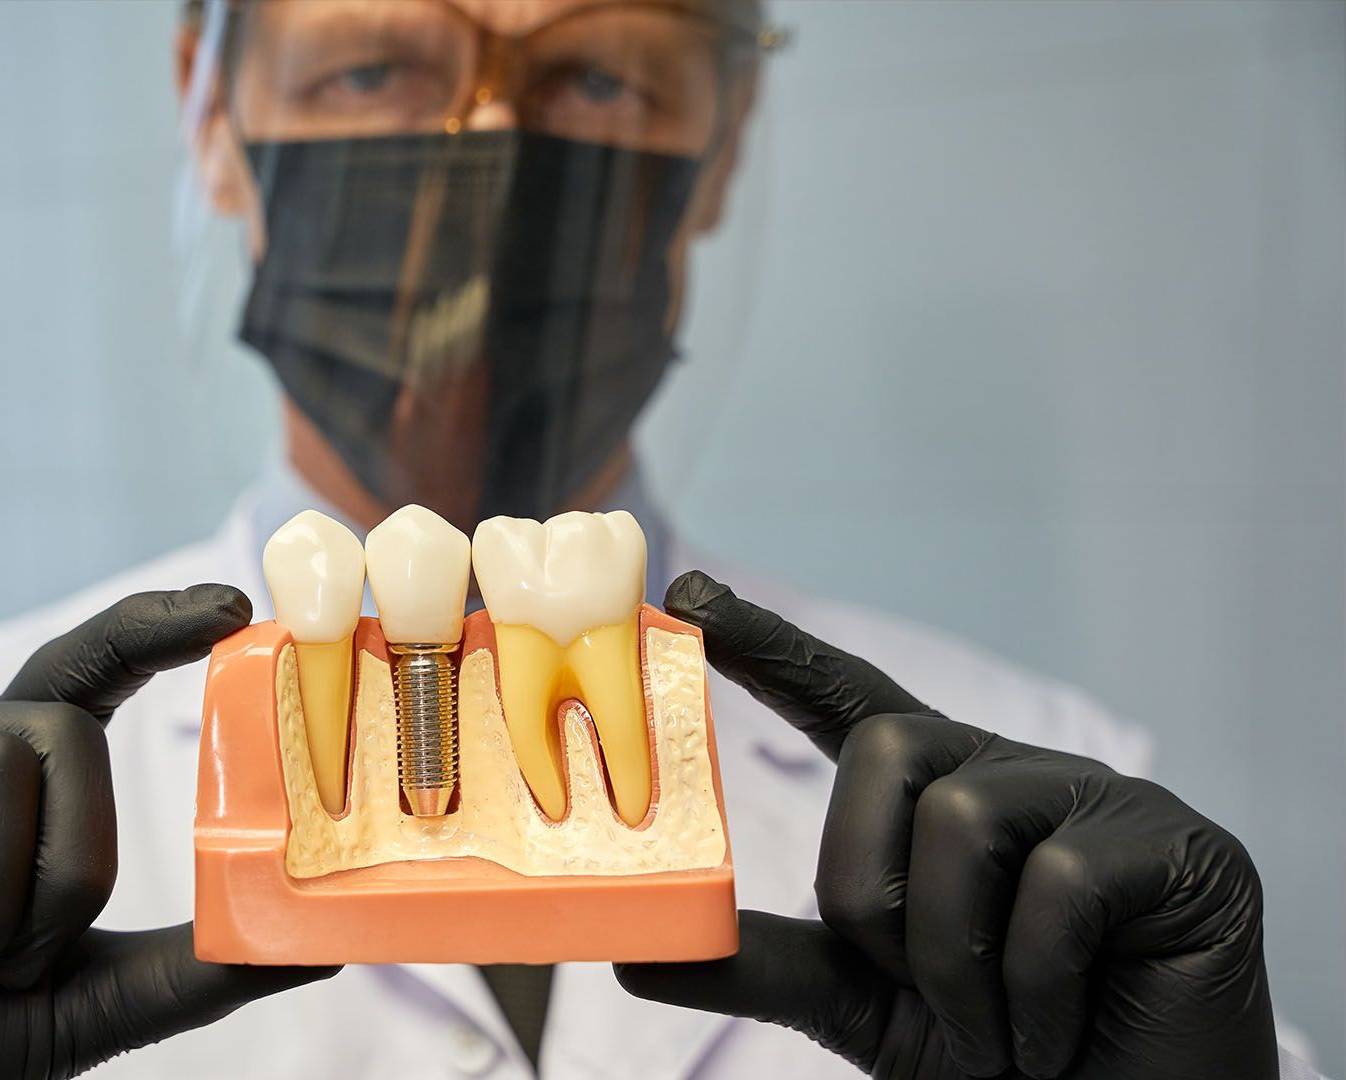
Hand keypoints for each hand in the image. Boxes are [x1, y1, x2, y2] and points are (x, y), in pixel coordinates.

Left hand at [616, 572, 1276, 1078]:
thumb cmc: (995, 1055)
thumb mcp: (861, 1004)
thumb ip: (761, 964)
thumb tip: (631, 954)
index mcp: (936, 796)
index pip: (846, 696)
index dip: (769, 644)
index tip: (688, 590)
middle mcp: (1012, 774)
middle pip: (886, 748)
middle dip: (870, 886)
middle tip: (913, 987)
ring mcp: (1100, 800)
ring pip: (964, 815)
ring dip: (951, 956)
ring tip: (991, 1031)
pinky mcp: (1178, 847)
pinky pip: (1063, 882)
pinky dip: (1033, 984)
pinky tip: (1055, 1033)